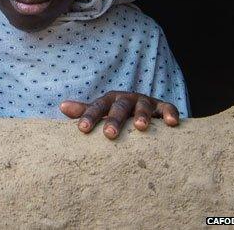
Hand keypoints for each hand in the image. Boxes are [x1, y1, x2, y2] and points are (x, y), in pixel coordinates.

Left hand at [59, 91, 179, 139]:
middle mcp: (127, 99)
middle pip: (119, 107)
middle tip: (109, 134)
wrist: (143, 106)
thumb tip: (62, 107)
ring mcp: (145, 102)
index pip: (97, 107)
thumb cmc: (116, 112)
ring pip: (143, 106)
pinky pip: (168, 108)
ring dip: (142, 115)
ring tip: (140, 127)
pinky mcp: (162, 107)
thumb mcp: (101, 110)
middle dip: (114, 119)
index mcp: (109, 100)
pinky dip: (170, 114)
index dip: (89, 117)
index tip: (82, 129)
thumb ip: (84, 110)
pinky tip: (172, 123)